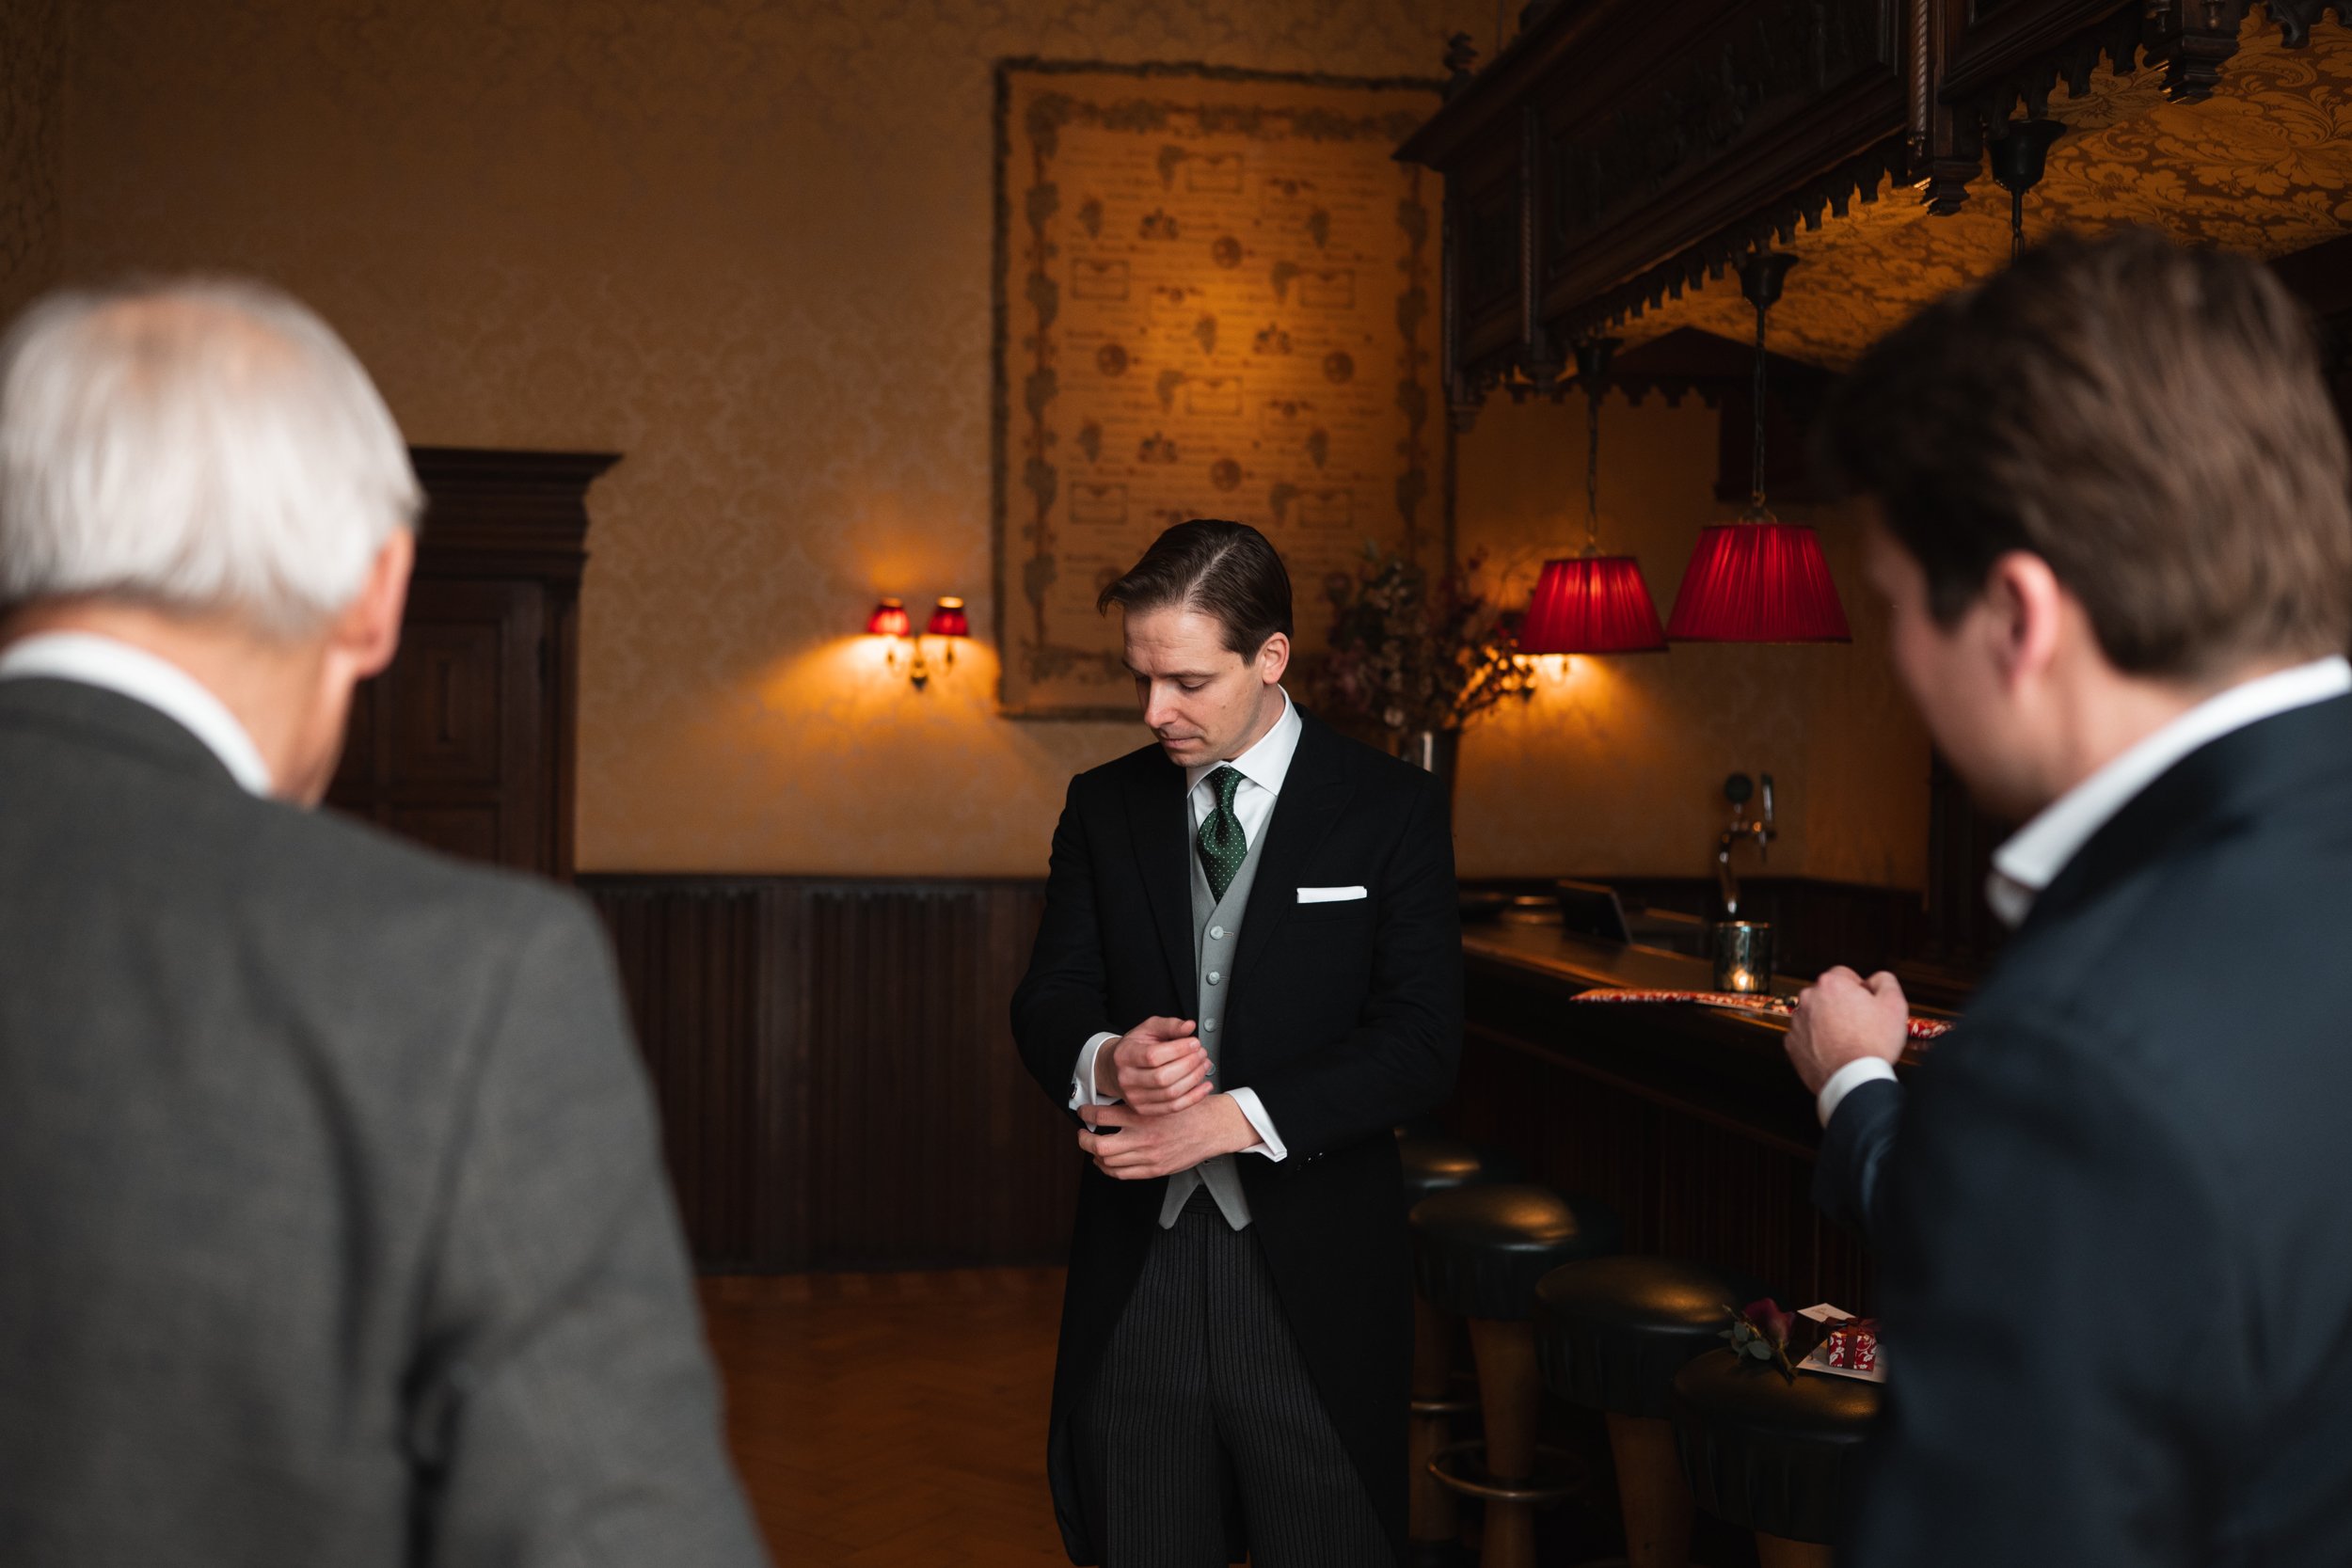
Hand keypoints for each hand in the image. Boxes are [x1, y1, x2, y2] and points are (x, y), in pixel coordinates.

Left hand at [1077, 1095, 1256, 1179]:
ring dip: (1094, 1154)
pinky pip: (1122, 1174)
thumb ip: (1137, 1102)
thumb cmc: (1190, 1109)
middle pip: (1098, 1144)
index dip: (1086, 1113)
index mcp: (1143, 1115)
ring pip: (1107, 1161)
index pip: (1101, 1114)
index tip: (1084, 1111)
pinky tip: (1106, 1162)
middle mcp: (1142, 1137)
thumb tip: (1112, 1104)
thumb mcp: (1160, 1096)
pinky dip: (1108, 1168)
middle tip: (1082, 1132)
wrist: (1214, 1126)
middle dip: (1084, 1138)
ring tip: (1093, 1147)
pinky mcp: (1155, 1169)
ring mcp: (1148, 1156)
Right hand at [1098, 1015, 1212, 1115]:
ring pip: (1171, 1094)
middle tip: (1202, 1053)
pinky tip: (1204, 1086)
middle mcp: (1126, 1079)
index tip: (1195, 1043)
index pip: (1153, 1055)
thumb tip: (1189, 1026)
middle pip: (1163, 1077)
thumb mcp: (1148, 1029)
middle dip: (1190, 1064)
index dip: (1179, 1049)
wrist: (1115, 1069)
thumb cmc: (1134, 1047)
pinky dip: (1194, 1097)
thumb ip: (1170, 1025)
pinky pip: (1174, 1107)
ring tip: (1204, 1065)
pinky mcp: (1145, 1110)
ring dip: (1195, 1079)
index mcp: (1125, 1055)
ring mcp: (1135, 1097)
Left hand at [1785, 967, 1908, 1095]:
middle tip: (1859, 1024)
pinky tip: (1833, 1049)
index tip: (1865, 1004)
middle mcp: (1808, 999)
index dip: (1859, 989)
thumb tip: (1875, 979)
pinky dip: (1816, 1040)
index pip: (1845, 975)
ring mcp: (1797, 1022)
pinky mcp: (1791, 1043)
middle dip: (1841, 1004)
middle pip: (1827, 994)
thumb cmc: (1873, 1044)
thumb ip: (1885, 981)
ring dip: (1827, 1022)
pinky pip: (1805, 1036)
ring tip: (1847, 1039)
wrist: (1853, 1079)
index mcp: (1831, 984)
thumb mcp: (1894, 1004)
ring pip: (1815, 1015)